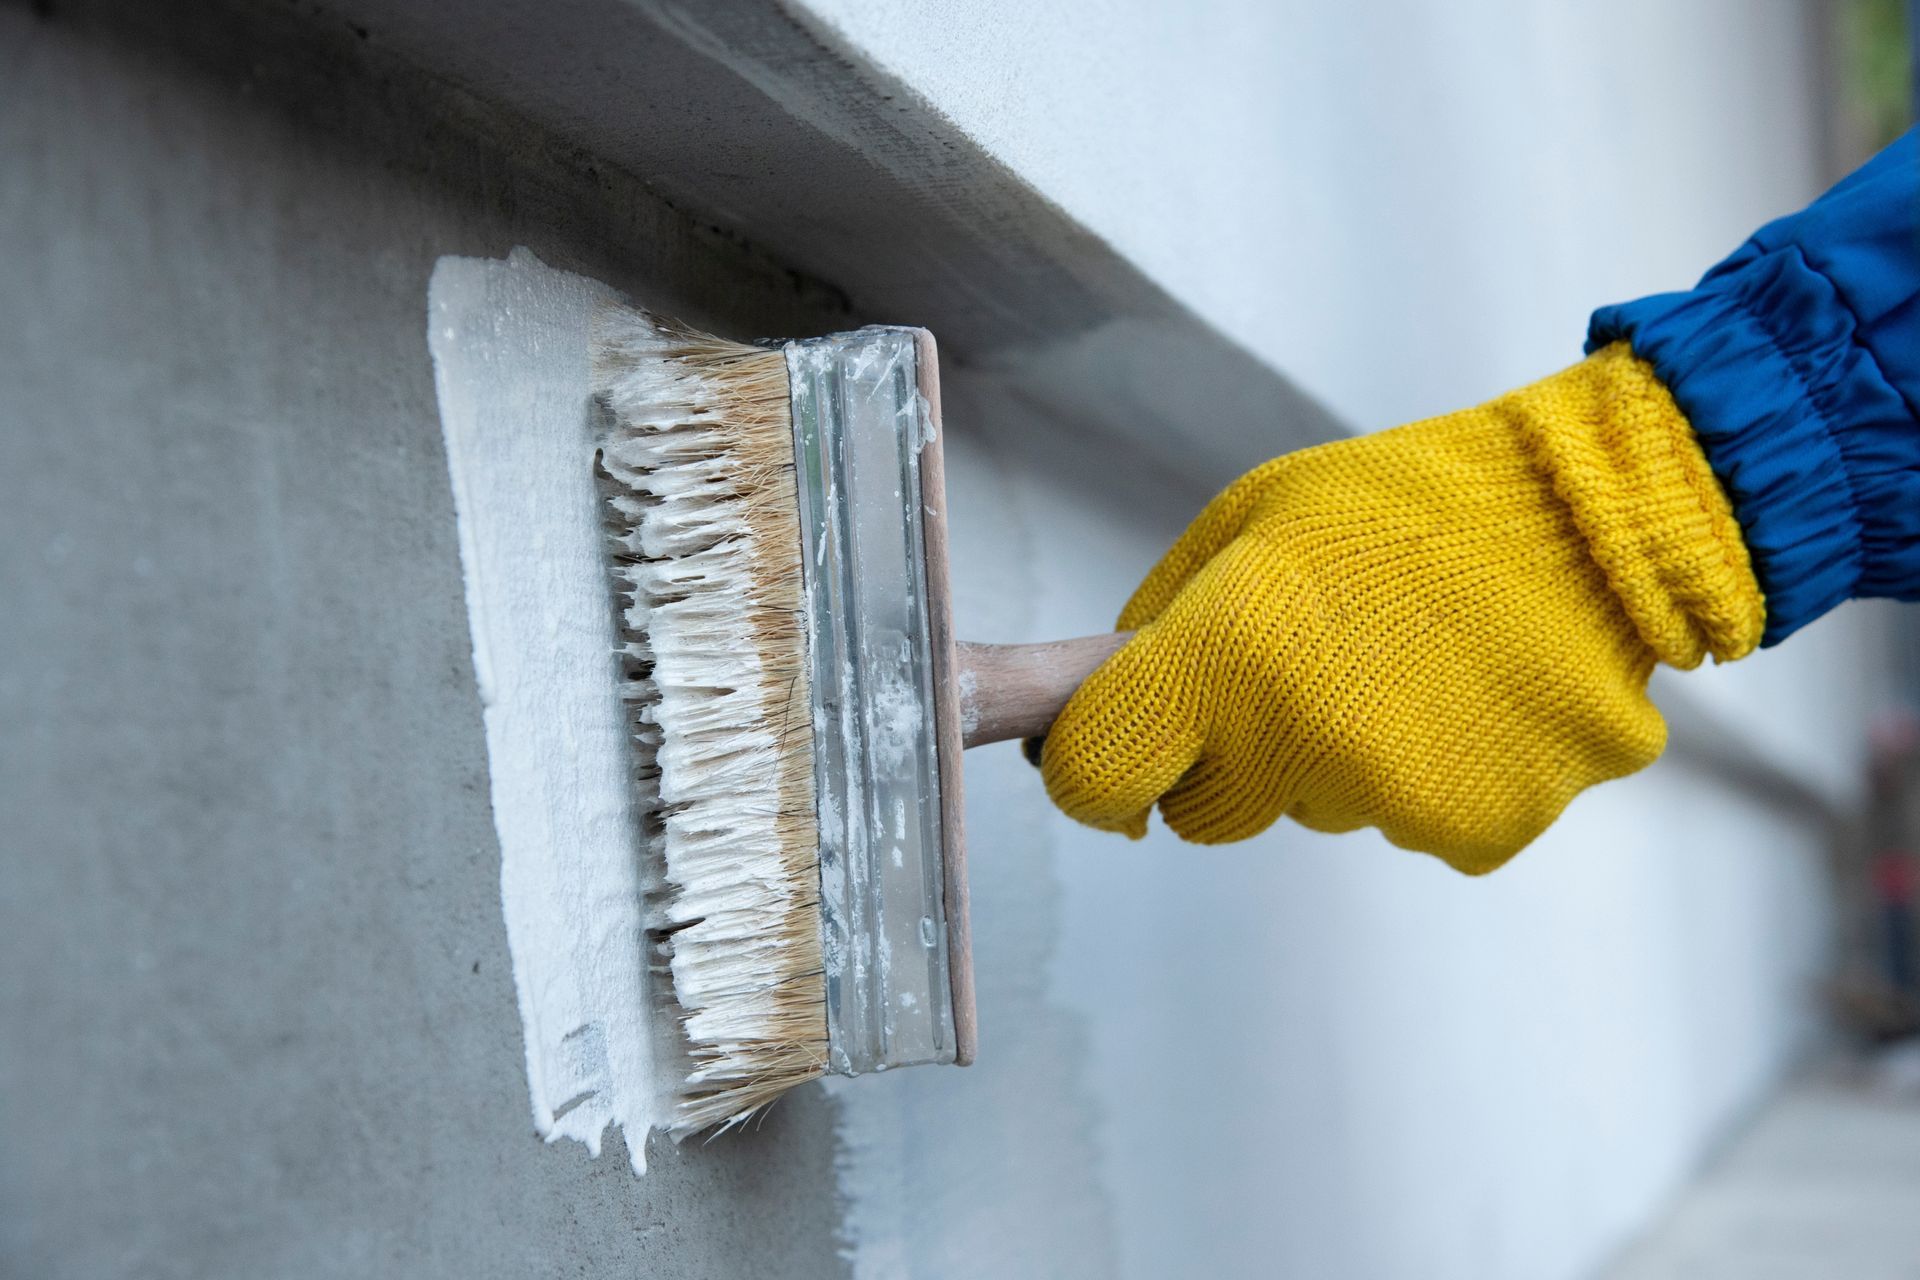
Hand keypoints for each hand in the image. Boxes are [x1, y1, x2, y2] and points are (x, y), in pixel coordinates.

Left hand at [1039, 344, 1763, 872]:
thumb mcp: (1254, 518)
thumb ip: (1163, 618)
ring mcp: (1396, 799)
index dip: (1091, 772)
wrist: (1599, 517)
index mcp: (1228, 654)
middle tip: (1296, 671)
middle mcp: (1304, 743)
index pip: (1096, 777)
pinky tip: (1465, 699)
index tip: (1118, 756)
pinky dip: (1428, 778)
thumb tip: (1100, 699)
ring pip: (1314, 811)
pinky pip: (1408, 825)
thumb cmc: (1408, 502)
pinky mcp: (1479, 833)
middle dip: (1224, 758)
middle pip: (1204, 813)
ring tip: (1405, 661)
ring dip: (1337, 757)